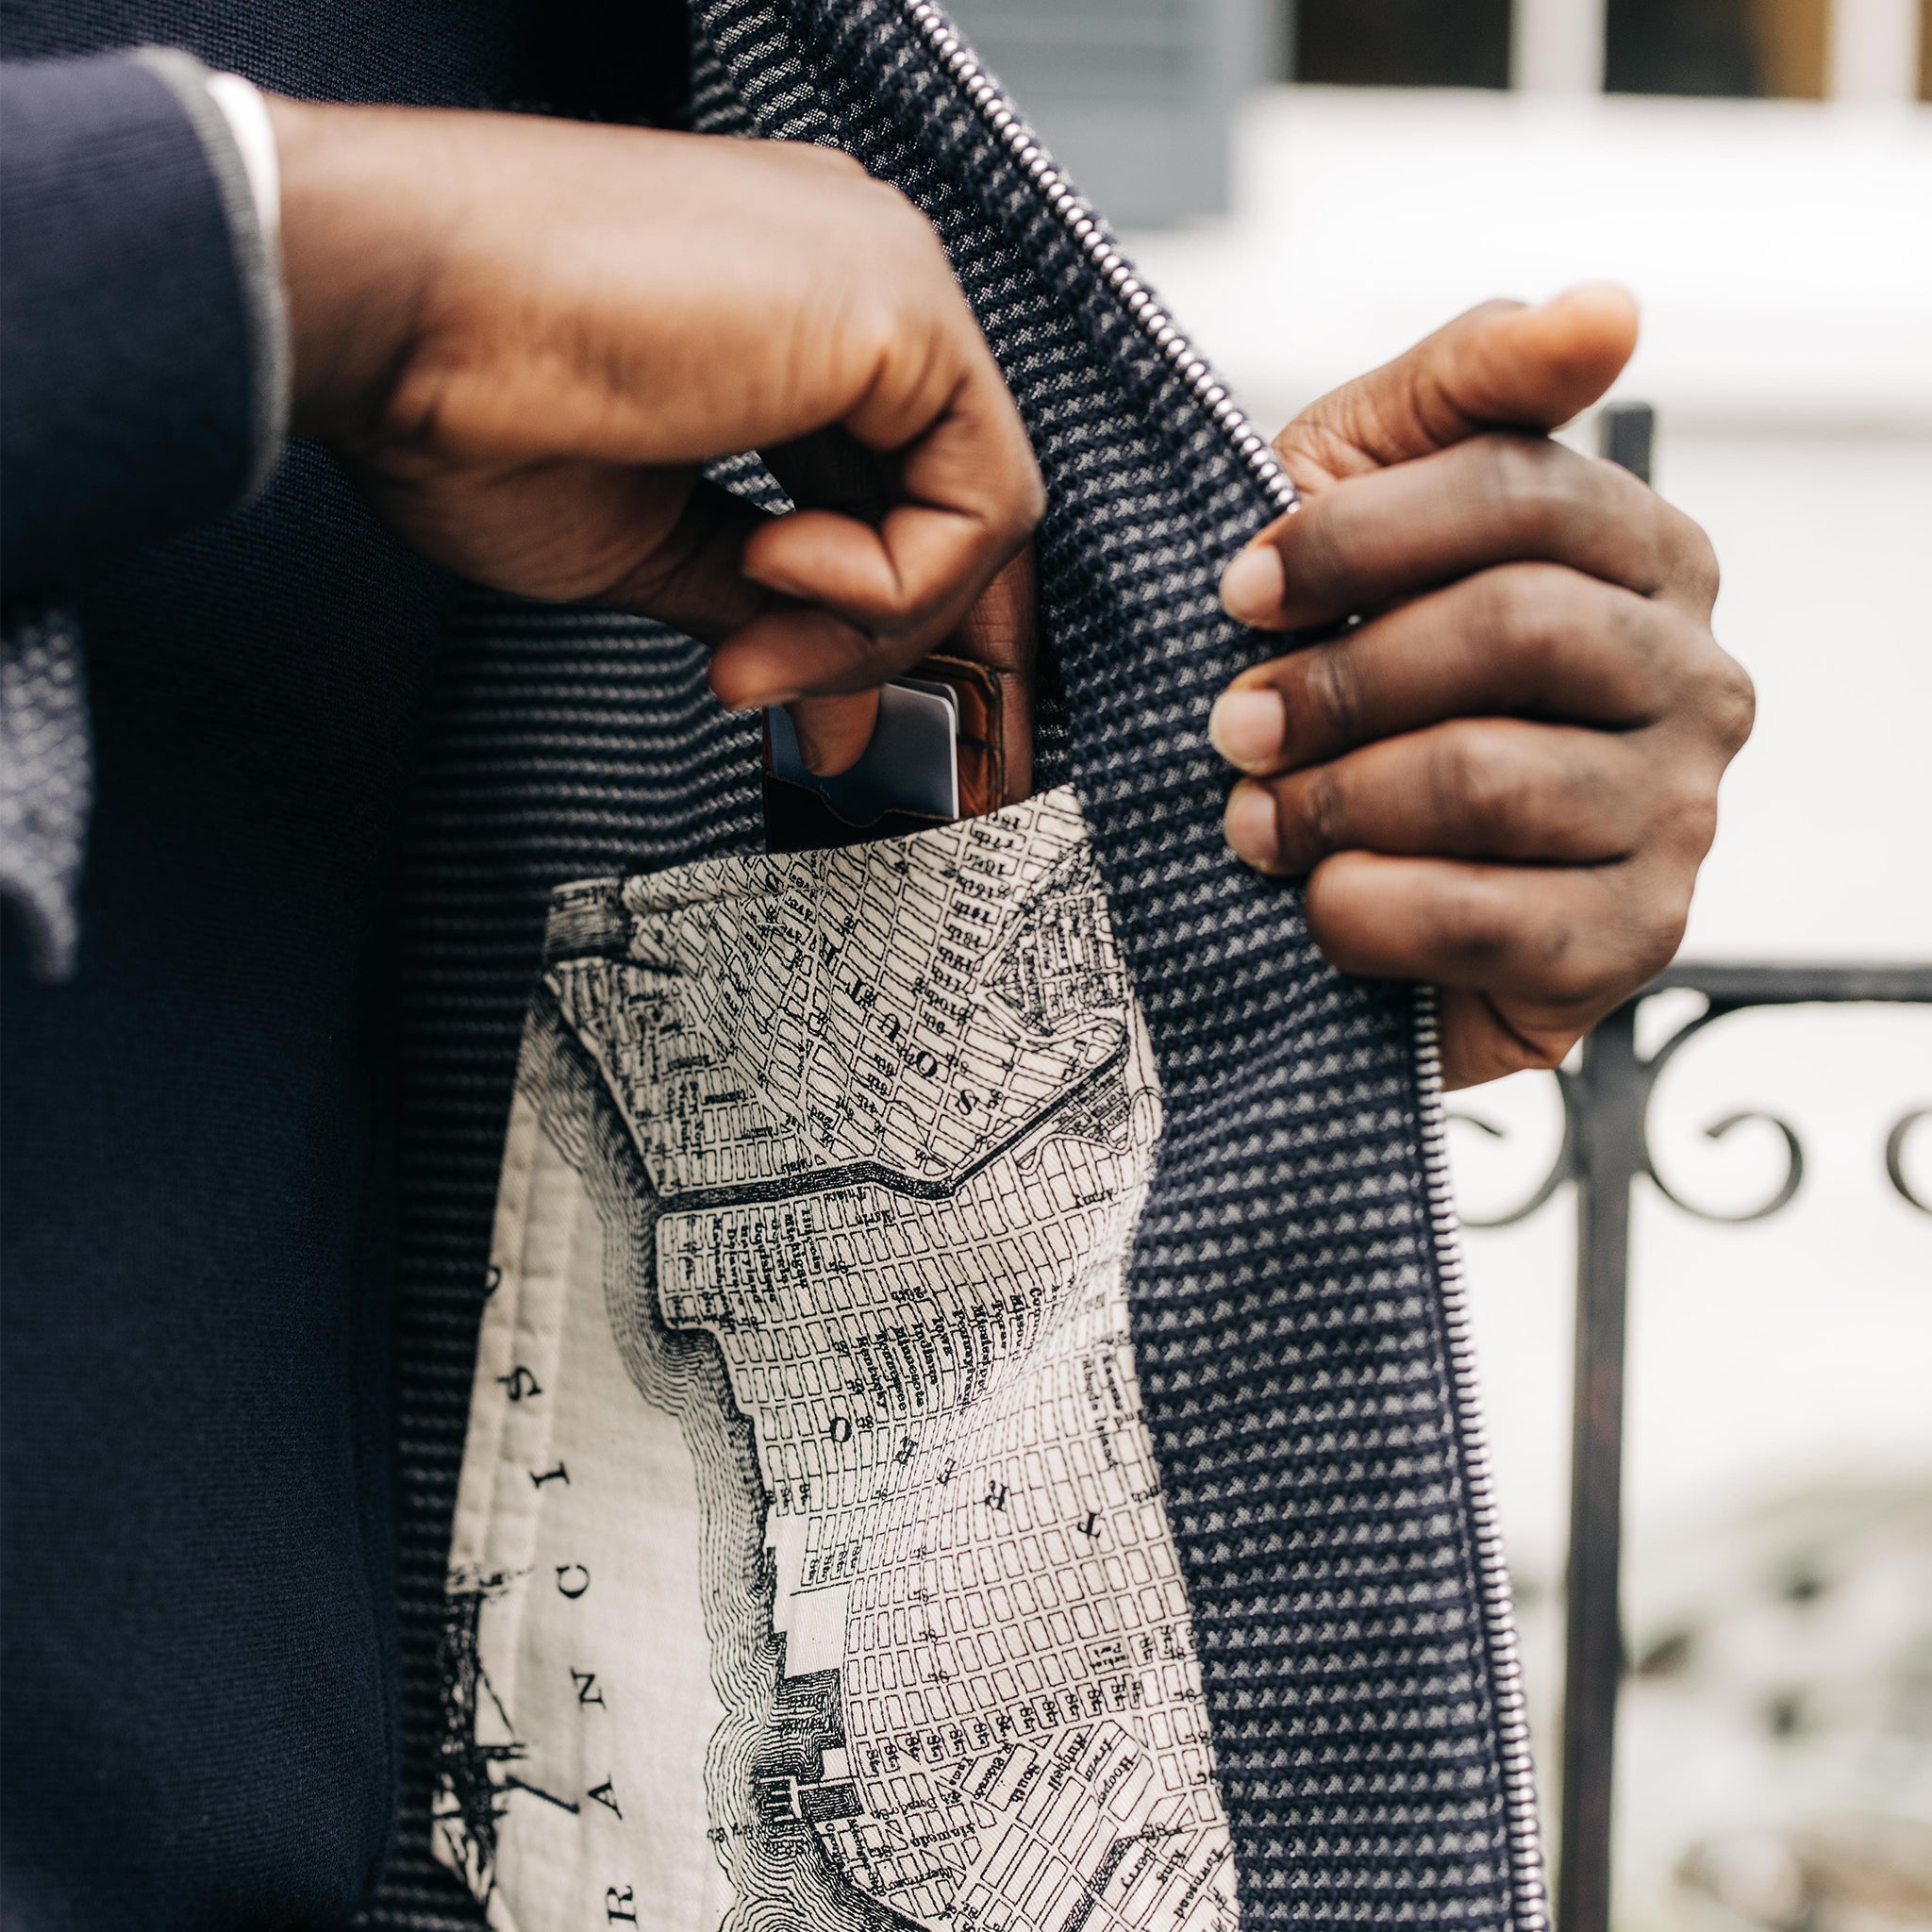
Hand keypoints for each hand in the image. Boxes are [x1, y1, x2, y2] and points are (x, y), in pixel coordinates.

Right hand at [265, 98, 1043, 773]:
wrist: (387, 310)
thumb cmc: (468, 404)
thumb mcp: (651, 544)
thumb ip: (766, 607)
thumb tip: (829, 699)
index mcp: (797, 320)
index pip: (914, 487)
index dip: (905, 621)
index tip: (870, 731)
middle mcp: (855, 285)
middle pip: (962, 504)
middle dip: (925, 653)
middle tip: (869, 755)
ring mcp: (884, 282)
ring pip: (975, 512)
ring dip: (871, 630)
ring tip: (752, 655)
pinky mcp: (897, 304)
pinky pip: (975, 499)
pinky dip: (888, 583)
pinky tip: (771, 569)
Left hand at [1209, 288, 1753, 1088]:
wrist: (1337, 880)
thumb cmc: (1353, 673)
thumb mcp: (1371, 499)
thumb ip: (1467, 390)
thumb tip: (1607, 306)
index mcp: (1646, 557)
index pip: (1517, 493)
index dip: (1351, 539)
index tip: (1236, 592)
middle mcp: (1693, 680)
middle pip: (1512, 628)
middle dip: (1338, 680)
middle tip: (1232, 727)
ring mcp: (1677, 818)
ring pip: (1490, 776)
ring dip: (1333, 800)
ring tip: (1255, 821)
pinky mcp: (1633, 944)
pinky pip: (1488, 918)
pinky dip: (1365, 910)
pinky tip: (1318, 901)